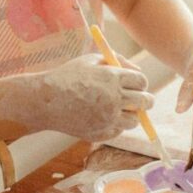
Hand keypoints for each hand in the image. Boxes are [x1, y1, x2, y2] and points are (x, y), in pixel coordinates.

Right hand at [11, 53, 153, 141]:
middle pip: (145, 102)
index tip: (136, 85)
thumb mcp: (92, 60)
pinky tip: (101, 116)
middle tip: (140, 99)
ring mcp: (108, 118)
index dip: (140, 83)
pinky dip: (115, 124)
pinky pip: (119, 130)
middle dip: (145, 100)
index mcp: (112, 77)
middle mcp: (113, 98)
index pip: (142, 82)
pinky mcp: (101, 133)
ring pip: (134, 120)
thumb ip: (117, 61)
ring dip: (130, 114)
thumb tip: (138, 70)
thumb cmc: (68, 76)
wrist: (46, 100)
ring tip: (116, 108)